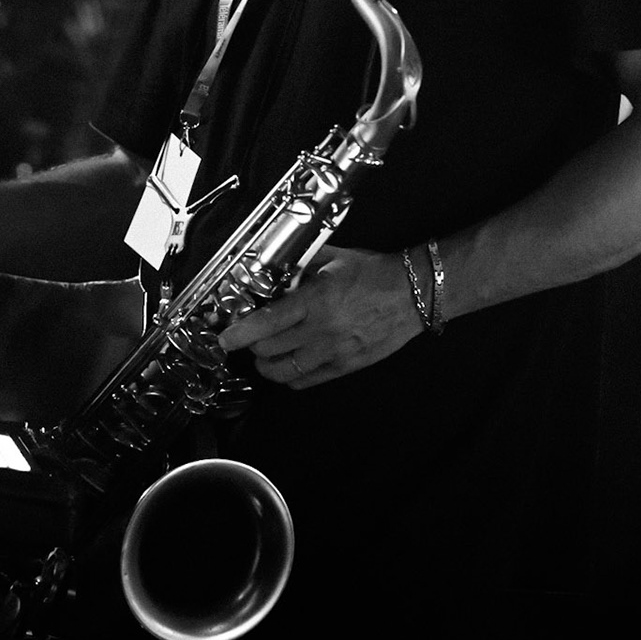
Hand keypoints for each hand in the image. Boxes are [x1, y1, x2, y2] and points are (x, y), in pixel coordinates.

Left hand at [216, 245, 423, 389]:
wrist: (414, 294)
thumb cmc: (374, 274)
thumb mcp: (335, 258)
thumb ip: (302, 262)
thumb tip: (275, 264)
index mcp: (316, 300)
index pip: (268, 322)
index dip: (241, 333)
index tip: (226, 337)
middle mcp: (321, 330)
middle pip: (269, 350)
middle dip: (251, 345)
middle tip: (248, 337)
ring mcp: (333, 352)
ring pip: (283, 372)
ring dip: (266, 365)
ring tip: (264, 355)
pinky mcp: (344, 367)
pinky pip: (305, 381)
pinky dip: (289, 377)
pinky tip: (287, 365)